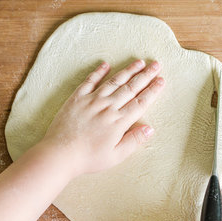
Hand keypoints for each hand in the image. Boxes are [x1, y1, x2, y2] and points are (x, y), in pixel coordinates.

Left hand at [41, 59, 164, 175]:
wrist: (59, 154)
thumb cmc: (88, 158)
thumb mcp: (115, 156)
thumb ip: (133, 141)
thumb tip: (150, 128)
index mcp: (119, 122)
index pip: (140, 102)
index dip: (153, 91)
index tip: (162, 80)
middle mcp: (107, 107)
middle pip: (131, 88)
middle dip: (145, 75)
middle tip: (157, 64)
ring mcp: (92, 100)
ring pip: (114, 81)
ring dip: (128, 71)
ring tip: (139, 62)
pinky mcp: (77, 98)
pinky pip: (90, 81)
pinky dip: (98, 72)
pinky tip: (106, 64)